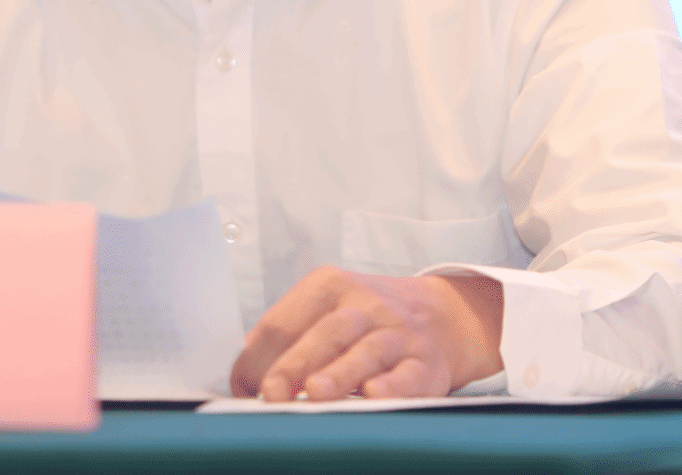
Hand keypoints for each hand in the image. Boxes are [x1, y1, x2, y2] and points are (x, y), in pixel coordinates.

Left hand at [229, 267, 504, 401]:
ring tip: (315, 393)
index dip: (257, 356)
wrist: (440, 314)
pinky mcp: (426, 363)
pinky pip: (409, 375)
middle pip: (324, 333)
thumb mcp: (326, 308)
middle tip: (271, 393)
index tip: (241, 387)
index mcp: (329, 286)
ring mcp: (397, 333)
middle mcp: (364, 305)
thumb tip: (242, 370)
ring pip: (365, 351)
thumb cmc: (365, 318)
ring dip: (339, 373)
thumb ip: (288, 332)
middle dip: (294, 365)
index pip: (284, 321)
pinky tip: (374, 394)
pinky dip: (392, 386)